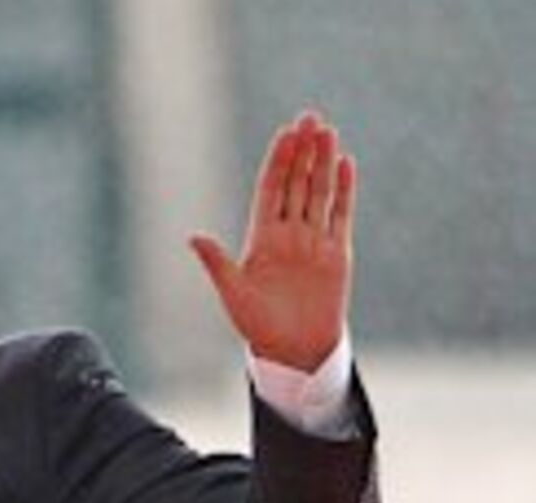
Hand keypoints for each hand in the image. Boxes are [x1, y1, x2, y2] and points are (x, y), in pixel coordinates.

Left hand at [191, 111, 355, 371]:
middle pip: (297, 183)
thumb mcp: (233, 293)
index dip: (278, 162)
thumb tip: (193, 237)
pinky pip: (341, 214)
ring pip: (320, 192)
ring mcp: (314, 241)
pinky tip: (346, 163)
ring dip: (323, 162)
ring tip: (328, 131)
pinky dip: (344, 190)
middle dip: (302, 151)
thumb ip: (217, 263)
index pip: (271, 190)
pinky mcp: (336, 253)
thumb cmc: (257, 325)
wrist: (292, 349)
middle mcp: (288, 234)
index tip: (285, 133)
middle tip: (309, 117)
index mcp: (261, 239)